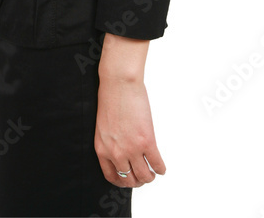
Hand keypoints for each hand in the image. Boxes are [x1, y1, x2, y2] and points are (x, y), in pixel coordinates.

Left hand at [95, 75, 165, 189]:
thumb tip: (121, 153)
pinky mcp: (146, 141)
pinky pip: (156, 164)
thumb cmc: (111, 98)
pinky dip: (161, 168)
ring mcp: (132, 149)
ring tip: (153, 172)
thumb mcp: (103, 127)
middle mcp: (116, 153)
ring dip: (150, 176)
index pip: (112, 176)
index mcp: (102, 149)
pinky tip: (161, 167)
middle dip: (138, 180)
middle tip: (143, 175)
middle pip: (130, 180)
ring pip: (144, 176)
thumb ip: (110, 142)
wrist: (119, 83)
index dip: (123, 181)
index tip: (128, 179)